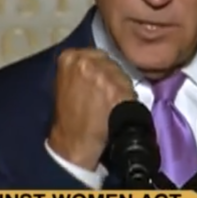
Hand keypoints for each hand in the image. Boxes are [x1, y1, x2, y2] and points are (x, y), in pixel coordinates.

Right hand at [48, 48, 136, 170]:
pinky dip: (130, 98)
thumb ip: (79, 71)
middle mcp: (86, 61)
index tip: (101, 81)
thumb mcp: (66, 83)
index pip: (94, 55)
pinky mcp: (117, 89)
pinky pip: (131, 88)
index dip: (101, 69)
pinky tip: (122, 107)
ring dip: (121, 86)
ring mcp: (102, 74)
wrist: (73, 142)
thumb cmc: (68, 117)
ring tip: (114, 102)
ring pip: (122, 73)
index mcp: (68, 57)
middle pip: (109, 62)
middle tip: (109, 93)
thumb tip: (97, 66)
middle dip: (111, 76)